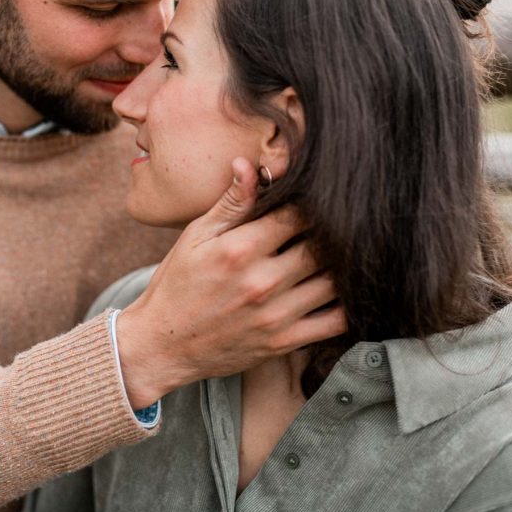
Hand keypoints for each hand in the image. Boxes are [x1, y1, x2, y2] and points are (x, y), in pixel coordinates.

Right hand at [115, 157, 345, 408]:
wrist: (163, 346)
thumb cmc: (177, 285)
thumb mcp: (195, 237)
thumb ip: (230, 203)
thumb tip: (249, 164)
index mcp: (239, 249)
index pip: (298, 214)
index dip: (310, 204)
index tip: (312, 202)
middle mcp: (261, 282)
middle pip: (322, 245)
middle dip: (330, 233)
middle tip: (332, 227)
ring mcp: (275, 316)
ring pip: (334, 281)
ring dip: (341, 265)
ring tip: (336, 255)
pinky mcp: (284, 343)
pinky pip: (335, 322)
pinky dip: (348, 304)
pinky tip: (340, 290)